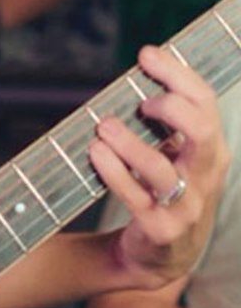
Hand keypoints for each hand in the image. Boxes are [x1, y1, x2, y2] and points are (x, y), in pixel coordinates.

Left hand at [91, 46, 230, 289]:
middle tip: (141, 101)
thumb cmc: (162, 188)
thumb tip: (140, 65)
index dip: (178, 74)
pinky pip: (137, 198)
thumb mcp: (174, 152)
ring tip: (104, 126)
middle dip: (172, 108)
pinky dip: (115, 173)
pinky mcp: (160, 228)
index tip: (146, 54)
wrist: (160, 254)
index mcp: (211, 149)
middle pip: (202, 132)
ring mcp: (186, 205)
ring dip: (131, 144)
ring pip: (163, 170)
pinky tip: (96, 153)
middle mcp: (205, 175)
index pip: (206, 103)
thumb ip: (163, 117)